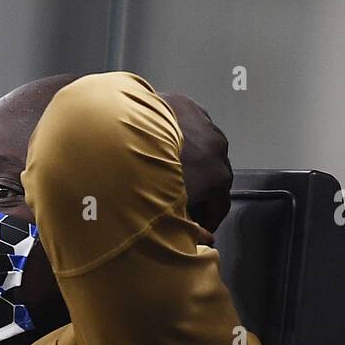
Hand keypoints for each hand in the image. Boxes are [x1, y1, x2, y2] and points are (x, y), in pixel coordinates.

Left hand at [159, 92, 232, 233]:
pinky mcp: (188, 104)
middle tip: (180, 202)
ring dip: (192, 161)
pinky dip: (181, 136)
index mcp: (218, 176)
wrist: (123, 132)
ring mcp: (205, 123)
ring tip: (170, 170)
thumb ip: (190, 229)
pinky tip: (163, 143)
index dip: (209, 220)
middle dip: (201, 190)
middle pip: (213, 174)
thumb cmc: (145, 178)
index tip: (197, 227)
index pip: (221, 205)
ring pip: (203, 147)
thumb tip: (206, 240)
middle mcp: (219, 148)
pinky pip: (189, 124)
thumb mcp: (168, 212)